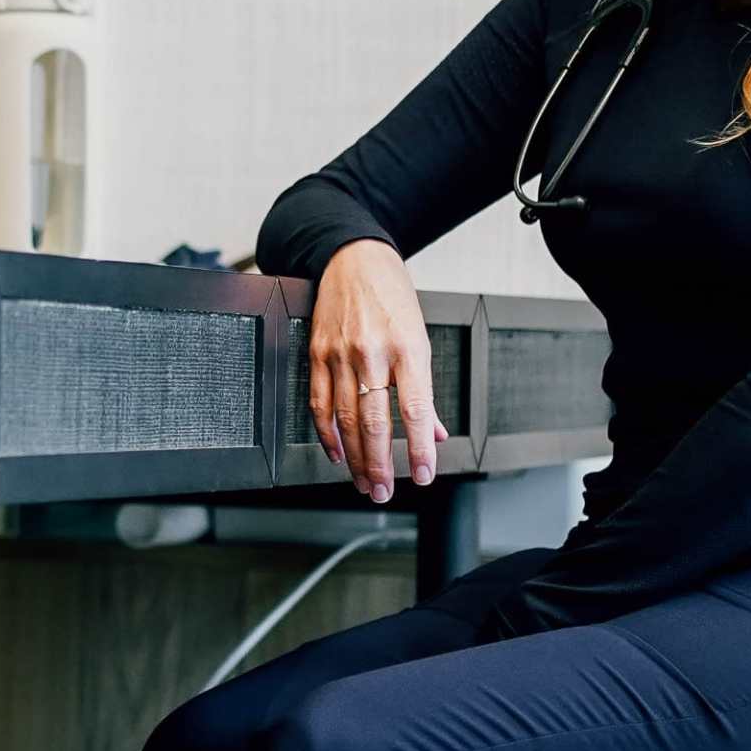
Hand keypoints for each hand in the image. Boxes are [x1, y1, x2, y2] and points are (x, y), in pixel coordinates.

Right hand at [308, 239, 442, 500]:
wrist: (353, 258)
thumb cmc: (392, 296)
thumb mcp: (421, 337)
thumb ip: (425, 389)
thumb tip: (433, 432)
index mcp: (407, 349)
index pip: (414, 411)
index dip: (418, 449)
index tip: (423, 475)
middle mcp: (372, 353)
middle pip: (373, 422)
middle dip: (380, 464)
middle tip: (384, 491)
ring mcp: (340, 354)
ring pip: (345, 419)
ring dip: (355, 458)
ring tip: (364, 481)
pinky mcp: (317, 354)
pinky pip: (320, 403)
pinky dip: (327, 434)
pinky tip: (336, 453)